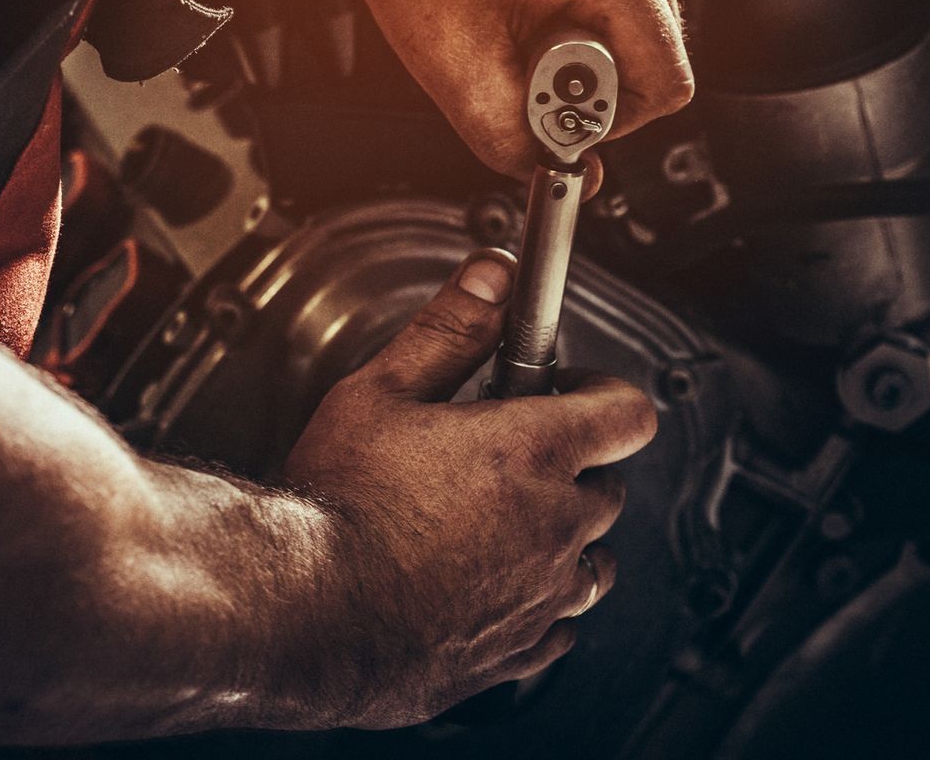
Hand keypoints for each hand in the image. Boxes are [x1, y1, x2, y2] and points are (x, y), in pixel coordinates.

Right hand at [283, 251, 658, 727]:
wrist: (300, 610)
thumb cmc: (335, 503)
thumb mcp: (382, 390)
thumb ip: (450, 329)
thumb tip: (493, 275)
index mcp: (533, 452)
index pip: (629, 414)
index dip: (605, 395)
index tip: (570, 392)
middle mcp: (553, 526)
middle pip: (607, 488)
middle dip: (569, 467)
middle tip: (506, 455)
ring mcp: (539, 597)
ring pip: (592, 565)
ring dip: (563, 540)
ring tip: (501, 523)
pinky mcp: (513, 653)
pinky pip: (558, 629)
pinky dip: (538, 606)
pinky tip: (490, 587)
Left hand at [310, 0, 694, 176]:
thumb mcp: (453, 64)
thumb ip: (512, 140)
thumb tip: (564, 174)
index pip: (668, 80)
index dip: (611, 120)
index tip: (555, 111)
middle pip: (656, 50)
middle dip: (589, 77)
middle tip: (518, 59)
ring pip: (638, 19)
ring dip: (582, 41)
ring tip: (512, 18)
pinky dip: (575, 7)